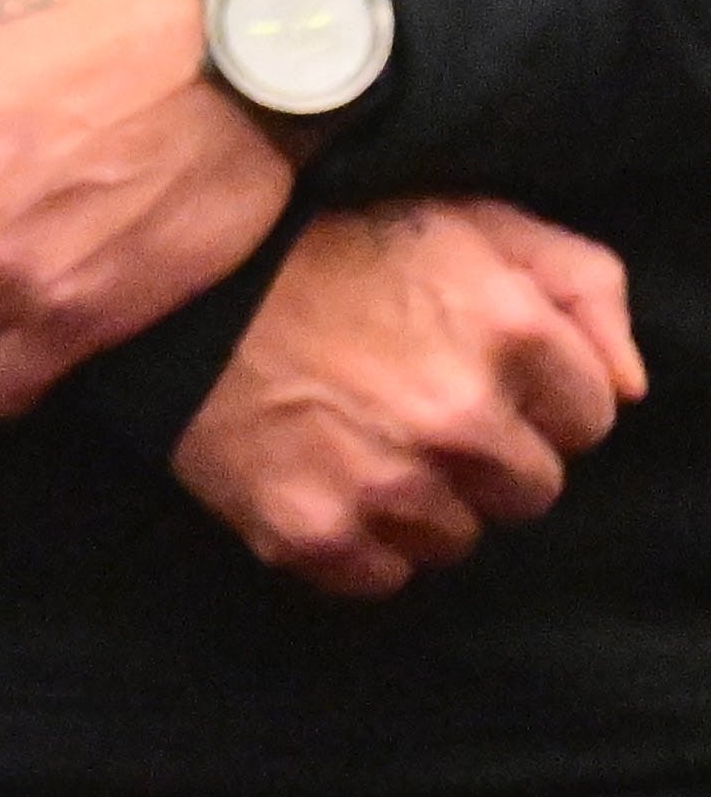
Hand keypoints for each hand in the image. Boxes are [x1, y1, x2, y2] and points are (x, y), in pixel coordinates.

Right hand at [172, 197, 642, 594]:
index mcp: (508, 330)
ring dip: (424, 501)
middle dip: (488, 455)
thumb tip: (630, 385)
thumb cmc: (326, 237)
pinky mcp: (310, 529)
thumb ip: (580, 283)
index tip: (479, 371)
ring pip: (458, 538)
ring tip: (361, 437)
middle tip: (414, 405)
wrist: (166, 276)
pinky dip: (359, 542)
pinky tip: (323, 477)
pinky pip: (381, 577)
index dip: (538, 395)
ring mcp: (384, 481)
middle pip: (532, 490)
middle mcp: (457, 415)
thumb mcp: (467, 218)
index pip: (592, 418)